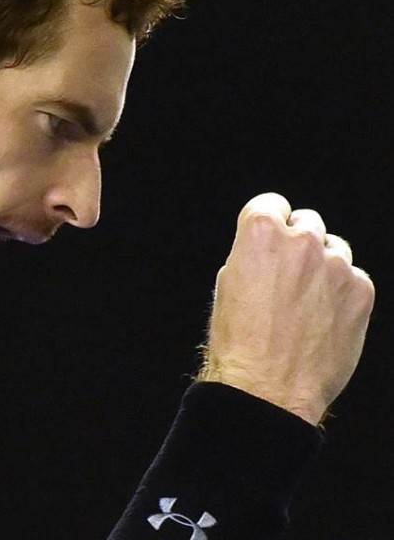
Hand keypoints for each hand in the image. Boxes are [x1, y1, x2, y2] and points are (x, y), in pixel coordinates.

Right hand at [198, 192, 374, 424]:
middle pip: (307, 223)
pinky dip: (341, 292)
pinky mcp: (361, 291)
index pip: (272, 203)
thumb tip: (272, 251)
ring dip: (322, 266)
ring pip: (334, 249)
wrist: (267, 386)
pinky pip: (354, 278)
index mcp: (261, 233)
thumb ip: (254, 256)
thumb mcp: (229, 284)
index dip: (268, 222)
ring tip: (305, 301)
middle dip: (297, 244)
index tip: (269, 238)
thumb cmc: (239, 340)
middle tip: (286, 276)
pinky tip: (322, 317)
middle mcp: (302, 242)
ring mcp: (337, 266)